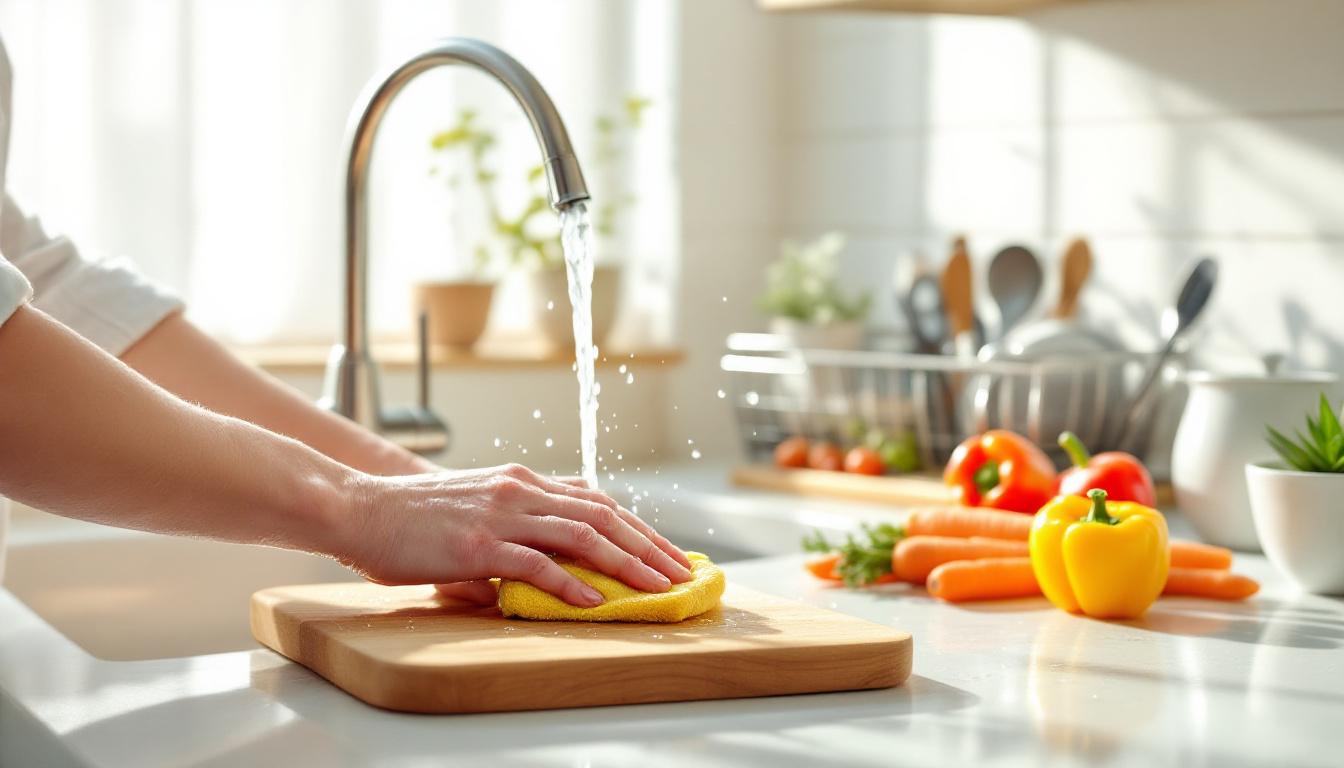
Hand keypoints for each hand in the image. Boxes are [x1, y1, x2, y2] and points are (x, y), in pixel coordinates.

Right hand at [337, 463, 691, 606]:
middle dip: (648, 545)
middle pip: (603, 515)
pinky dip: (571, 581)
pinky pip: (537, 562)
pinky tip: (597, 599)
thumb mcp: (473, 512)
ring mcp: (501, 515)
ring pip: (582, 534)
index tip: (664, 551)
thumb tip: (535, 578)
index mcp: (521, 481)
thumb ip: (511, 538)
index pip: (596, 500)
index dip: (637, 526)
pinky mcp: (478, 544)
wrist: (358, 506)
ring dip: (626, 563)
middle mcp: (519, 490)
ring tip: (657, 587)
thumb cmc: (409, 517)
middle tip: (680, 573)